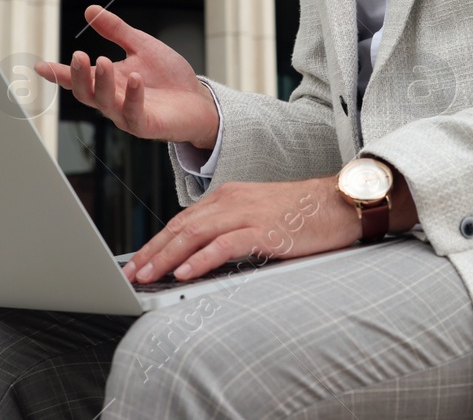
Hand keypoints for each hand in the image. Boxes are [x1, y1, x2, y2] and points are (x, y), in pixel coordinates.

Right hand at [34, 5, 218, 146]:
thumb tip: (90, 10)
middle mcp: (113, 100)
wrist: (198, 100)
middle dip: (78, 75)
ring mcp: (127, 114)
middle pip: (86, 92)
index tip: (40, 66)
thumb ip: (116, 30)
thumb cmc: (169, 78)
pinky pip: (134, 114)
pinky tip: (134, 79)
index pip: (79, 78)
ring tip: (103, 60)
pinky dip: (133, 96)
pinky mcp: (146, 125)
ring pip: (105, 104)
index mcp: (108, 81)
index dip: (58, 73)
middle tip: (78, 56)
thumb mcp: (140, 46)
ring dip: (102, 83)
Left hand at [120, 177, 359, 283]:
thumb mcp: (258, 218)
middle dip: (152, 252)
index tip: (137, 262)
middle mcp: (232, 201)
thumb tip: (201, 258)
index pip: (182, 221)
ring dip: (167, 257)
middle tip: (132, 274)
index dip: (156, 243)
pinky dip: (202, 259)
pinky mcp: (265, 229)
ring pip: (195, 234)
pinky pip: (225, 244)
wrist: (341, 202)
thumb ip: (230, 231)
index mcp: (228, 197)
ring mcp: (247, 213)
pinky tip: (185, 273)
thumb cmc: (303, 215)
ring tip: (148, 276)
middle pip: (181, 227)